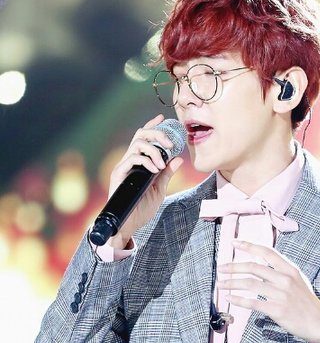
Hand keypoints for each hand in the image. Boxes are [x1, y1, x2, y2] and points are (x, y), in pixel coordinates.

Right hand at [107, 114, 183, 247]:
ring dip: (154, 150)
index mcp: (139, 163)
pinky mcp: (119, 174)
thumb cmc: (142, 208)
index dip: (153, 126)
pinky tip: (154, 170)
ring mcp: (123, 167)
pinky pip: (132, 158)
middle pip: (140, 135)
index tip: (163, 118)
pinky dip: (146, 161)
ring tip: (162, 165)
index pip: (144, 138)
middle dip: (157, 134)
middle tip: (171, 144)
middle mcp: (129, 161)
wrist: (129, 224)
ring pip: (137, 144)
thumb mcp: (159, 190)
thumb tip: (178, 160)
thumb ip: (167, 174)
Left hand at [217, 240, 319, 342]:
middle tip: (221, 269)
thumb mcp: (297, 280)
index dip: (249, 246)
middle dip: (233, 267)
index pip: (266, 252)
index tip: (234, 243)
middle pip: (253, 267)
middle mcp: (285, 279)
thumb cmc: (306, 302)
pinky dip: (238, 300)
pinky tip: (229, 298)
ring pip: (250, 284)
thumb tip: (259, 262)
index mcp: (290, 269)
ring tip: (220, 284)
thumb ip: (280, 271)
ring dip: (231, 283)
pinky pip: (252, 303)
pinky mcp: (277, 310)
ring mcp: (281, 294)